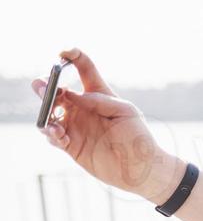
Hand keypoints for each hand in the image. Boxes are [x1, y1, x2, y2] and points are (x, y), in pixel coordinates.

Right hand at [32, 48, 183, 204]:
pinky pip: (52, 135)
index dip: (72, 56)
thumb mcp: (125, 111)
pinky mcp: (70, 144)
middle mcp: (82, 107)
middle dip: (46, 85)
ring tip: (50, 114)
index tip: (63, 52)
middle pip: (56, 89)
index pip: (83, 68)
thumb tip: (71, 94)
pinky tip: (58, 134)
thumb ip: (99, 100)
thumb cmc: (138, 136)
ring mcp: (74, 125)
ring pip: (49, 111)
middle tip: (43, 86)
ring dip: (44, 109)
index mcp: (98, 93)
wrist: (141, 168)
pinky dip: (50, 132)